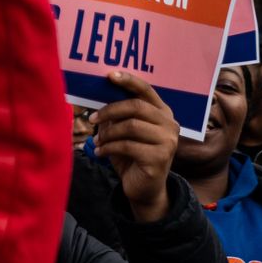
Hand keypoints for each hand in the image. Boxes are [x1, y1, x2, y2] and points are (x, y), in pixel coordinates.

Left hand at [91, 72, 179, 222]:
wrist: (144, 187)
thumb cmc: (132, 154)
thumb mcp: (123, 131)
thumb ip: (117, 114)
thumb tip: (96, 93)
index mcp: (162, 112)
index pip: (146, 90)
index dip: (128, 81)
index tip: (109, 75)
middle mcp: (170, 124)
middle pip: (136, 106)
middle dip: (109, 110)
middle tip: (91, 119)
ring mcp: (168, 141)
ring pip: (130, 126)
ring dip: (107, 133)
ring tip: (98, 141)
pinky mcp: (159, 158)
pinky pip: (127, 145)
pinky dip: (109, 147)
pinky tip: (101, 153)